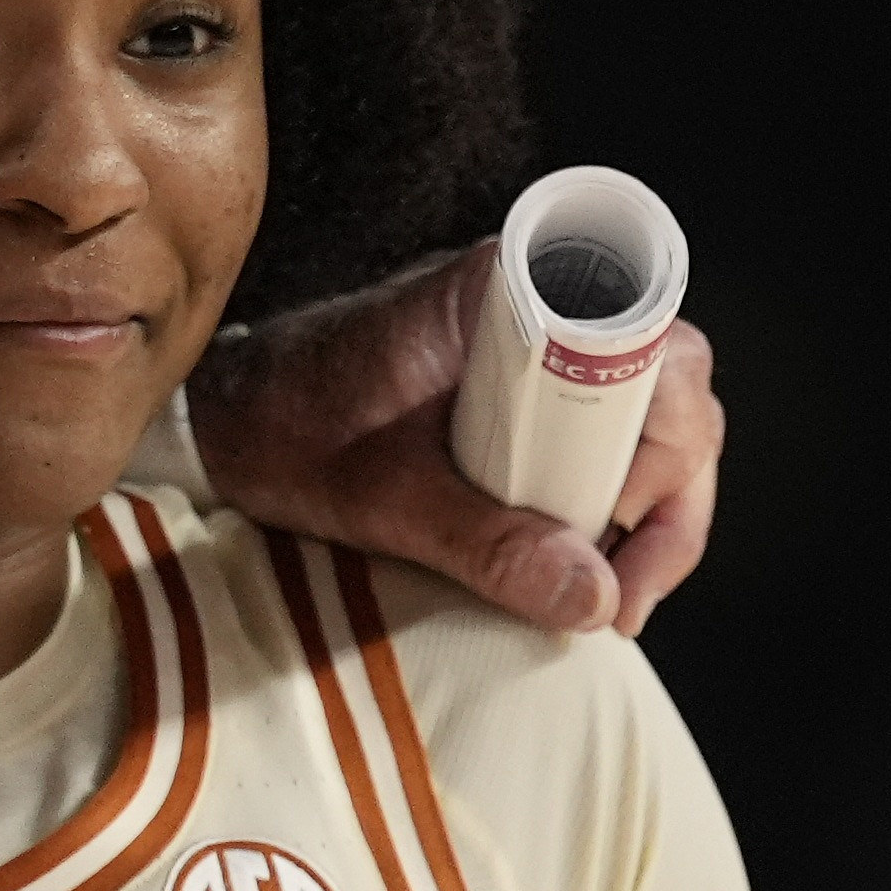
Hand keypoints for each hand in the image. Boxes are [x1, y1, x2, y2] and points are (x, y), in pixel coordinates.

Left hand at [181, 239, 729, 636]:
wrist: (221, 418)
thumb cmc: (285, 429)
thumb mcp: (385, 499)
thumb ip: (486, 545)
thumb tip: (594, 600)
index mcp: (514, 289)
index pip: (655, 350)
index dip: (665, 450)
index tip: (622, 534)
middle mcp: (543, 303)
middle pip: (669, 393)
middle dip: (666, 501)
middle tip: (622, 598)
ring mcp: (540, 349)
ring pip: (646, 424)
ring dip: (643, 514)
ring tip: (605, 600)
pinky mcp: (525, 395)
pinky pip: (601, 443)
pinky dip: (604, 508)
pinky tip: (577, 571)